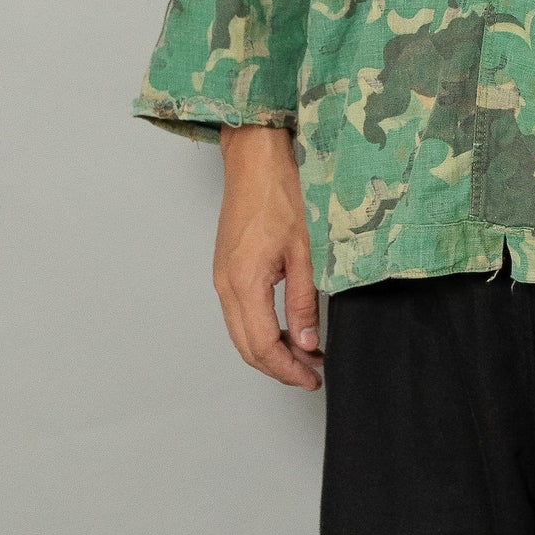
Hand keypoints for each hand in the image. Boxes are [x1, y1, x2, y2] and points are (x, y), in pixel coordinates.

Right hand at [213, 124, 322, 390]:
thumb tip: (306, 343)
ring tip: (303, 356)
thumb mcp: (305, 248)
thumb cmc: (282, 191)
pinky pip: (238, 313)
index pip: (263, 346)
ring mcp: (221, 275)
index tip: (312, 379)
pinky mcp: (226, 267)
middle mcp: (225, 284)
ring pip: (240, 332)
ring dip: (269, 350)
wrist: (256, 156)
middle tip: (311, 375)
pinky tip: (284, 328)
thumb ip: (304, 300)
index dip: (288, 370)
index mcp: (244, 282)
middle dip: (278, 367)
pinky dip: (260, 329)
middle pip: (246, 346)